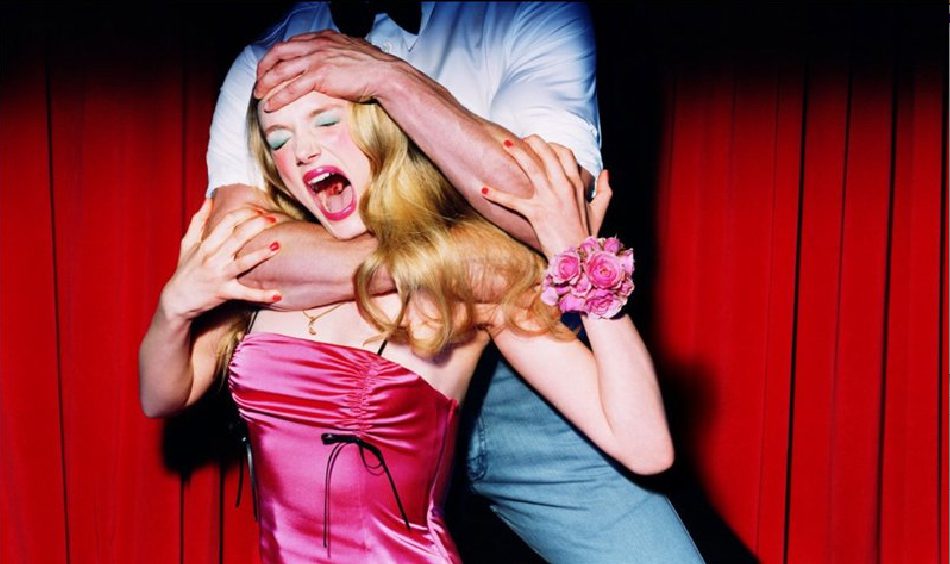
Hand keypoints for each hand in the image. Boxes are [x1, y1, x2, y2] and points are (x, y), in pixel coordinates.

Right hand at [159, 199, 281, 320]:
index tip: (260, 209)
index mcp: (207, 245)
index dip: (244, 214)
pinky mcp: (225, 292)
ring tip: (276, 247)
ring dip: (260, 255)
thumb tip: (209, 200)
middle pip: (237, 237)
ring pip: (242, 263)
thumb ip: (198, 221)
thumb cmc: (184, 271)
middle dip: (256, 226)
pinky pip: (245, 294)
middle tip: (272, 218)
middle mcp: (213, 258)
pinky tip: (278, 295)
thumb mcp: (187, 244)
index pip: (227, 223)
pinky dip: (262, 295)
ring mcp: (220, 275)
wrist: (176, 300)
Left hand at [254, 30, 400, 110]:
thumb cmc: (373, 67)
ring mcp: (316, 60)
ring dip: (266, 83)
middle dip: (264, 67)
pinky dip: (278, 97)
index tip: (273, 68)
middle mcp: (316, 45)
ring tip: (260, 94)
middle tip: (260, 81)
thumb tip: (335, 61)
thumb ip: (338, 53)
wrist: (384, 75)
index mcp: (323, 38)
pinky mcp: (319, 76)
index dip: (278, 57)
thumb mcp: (352, 51)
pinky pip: (291, 88)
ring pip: (280, 70)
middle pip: (278, 52)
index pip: (291, 44)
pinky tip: (271, 105)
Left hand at [480, 136, 611, 259]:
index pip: (565, 154)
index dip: (553, 145)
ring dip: (517, 152)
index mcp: (576, 184)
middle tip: (521, 137)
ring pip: (532, 168)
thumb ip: (605, 189)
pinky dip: (496, 194)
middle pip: (548, 154)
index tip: (542, 145)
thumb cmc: (588, 234)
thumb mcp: (600, 209)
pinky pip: (512, 201)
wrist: (578, 256)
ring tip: (504, 143)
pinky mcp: (535, 213)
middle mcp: (563, 187)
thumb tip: (605, 172)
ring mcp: (548, 199)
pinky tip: (482, 189)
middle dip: (534, 141)